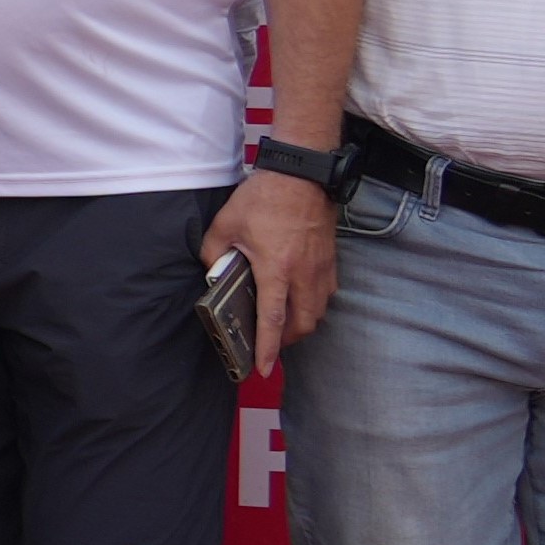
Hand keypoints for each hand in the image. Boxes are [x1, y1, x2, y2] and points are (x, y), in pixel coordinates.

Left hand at [207, 167, 338, 368]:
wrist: (303, 175)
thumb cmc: (263, 199)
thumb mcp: (225, 224)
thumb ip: (214, 254)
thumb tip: (213, 275)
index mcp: (276, 268)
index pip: (274, 319)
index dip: (268, 348)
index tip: (264, 369)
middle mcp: (303, 274)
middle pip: (301, 325)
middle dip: (287, 342)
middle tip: (269, 345)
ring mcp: (321, 269)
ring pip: (317, 313)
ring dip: (301, 326)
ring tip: (281, 327)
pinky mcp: (331, 262)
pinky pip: (326, 296)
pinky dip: (313, 307)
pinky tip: (297, 301)